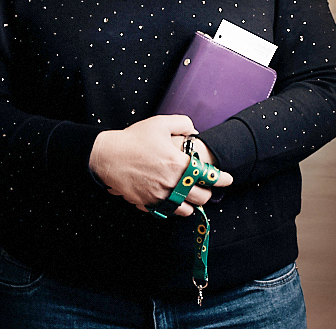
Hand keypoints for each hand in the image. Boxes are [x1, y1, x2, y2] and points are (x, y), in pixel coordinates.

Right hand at [89, 115, 232, 216]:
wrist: (108, 156)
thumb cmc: (134, 138)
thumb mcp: (160, 123)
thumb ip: (183, 123)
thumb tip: (195, 132)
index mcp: (178, 164)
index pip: (209, 177)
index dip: (223, 179)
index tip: (228, 179)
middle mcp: (172, 184)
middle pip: (201, 198)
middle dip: (207, 193)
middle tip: (206, 187)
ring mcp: (160, 196)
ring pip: (186, 210)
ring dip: (192, 204)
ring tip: (191, 197)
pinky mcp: (148, 204)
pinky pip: (168, 213)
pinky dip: (174, 209)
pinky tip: (174, 201)